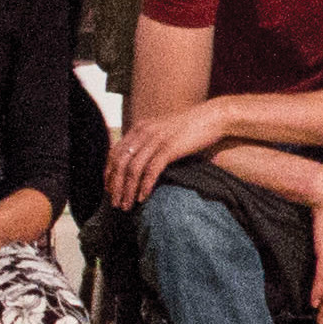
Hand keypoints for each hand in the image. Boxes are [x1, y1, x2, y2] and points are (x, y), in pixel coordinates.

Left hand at [105, 101, 226, 208]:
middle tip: (115, 203)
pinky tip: (143, 198)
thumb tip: (140, 162)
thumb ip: (150, 142)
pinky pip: (151, 170)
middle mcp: (143, 132)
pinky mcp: (169, 147)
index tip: (109, 190)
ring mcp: (156, 140)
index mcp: (139, 128)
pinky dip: (145, 186)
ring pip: (133, 169)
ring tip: (126, 206)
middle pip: (120, 163)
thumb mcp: (164, 131)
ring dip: (127, 190)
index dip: (108, 173)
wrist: (213, 117)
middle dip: (115, 186)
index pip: (115, 153)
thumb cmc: (191, 127)